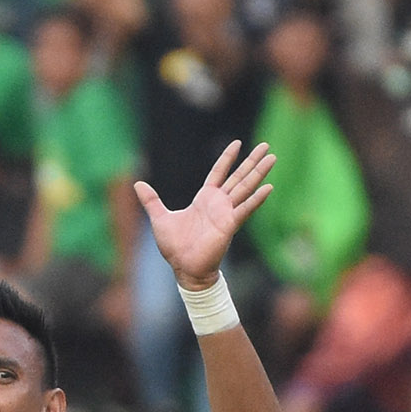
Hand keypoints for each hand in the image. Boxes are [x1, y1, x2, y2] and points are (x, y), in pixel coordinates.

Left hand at [136, 140, 278, 289]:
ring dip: (259, 173)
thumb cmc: (175, 247)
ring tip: (272, 158)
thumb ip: (151, 200)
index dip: (228, 158)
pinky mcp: (229, 225)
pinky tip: (268, 187)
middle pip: (239, 176)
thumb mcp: (160, 218)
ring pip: (246, 188)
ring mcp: (226, 213)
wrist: (184, 268)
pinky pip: (245, 209)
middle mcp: (219, 203)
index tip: (238, 143)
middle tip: (266, 146)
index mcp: (204, 199)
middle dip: (252, 161)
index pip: (219, 172)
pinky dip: (256, 199)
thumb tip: (138, 183)